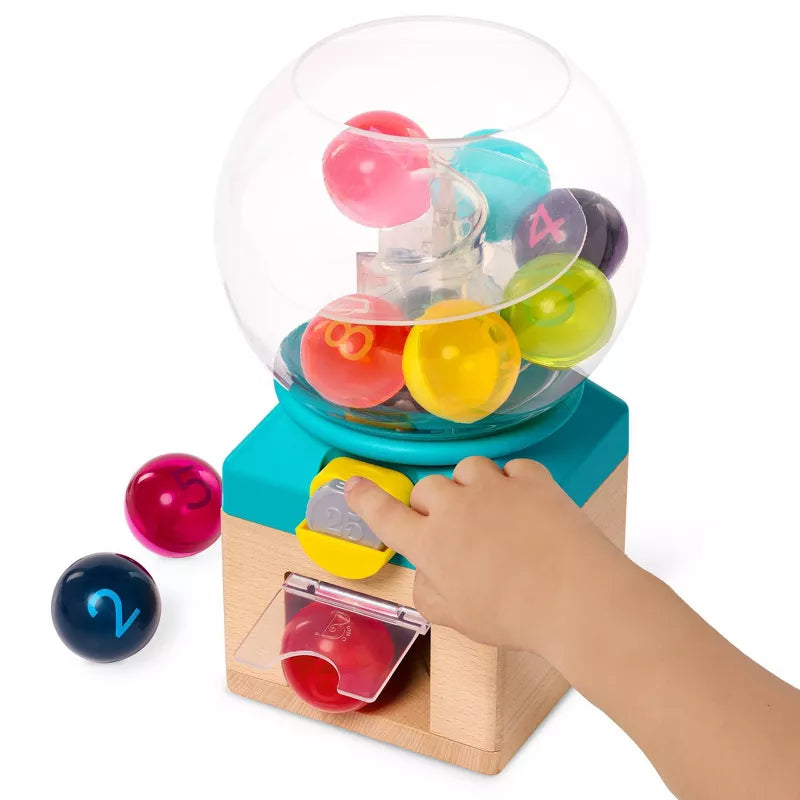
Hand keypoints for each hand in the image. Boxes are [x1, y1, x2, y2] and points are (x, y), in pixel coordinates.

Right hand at [345, 456, 625, 657]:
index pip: (384, 515)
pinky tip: (526, 508)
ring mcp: (494, 487)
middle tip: (459, 534)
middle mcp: (455, 507)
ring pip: (467, 469)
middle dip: (435, 506)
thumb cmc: (514, 616)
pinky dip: (514, 484)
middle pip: (427, 488)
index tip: (352, 484)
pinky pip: (511, 468)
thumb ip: (429, 592)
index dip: (365, 498)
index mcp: (431, 543)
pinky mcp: (532, 478)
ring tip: (493, 515)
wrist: (577, 599)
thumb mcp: (457, 619)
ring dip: (472, 487)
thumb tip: (430, 571)